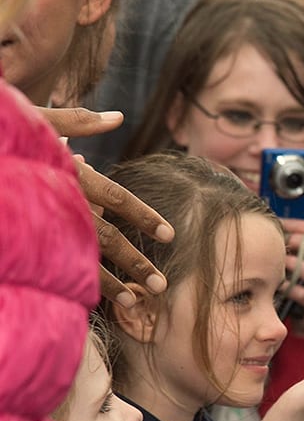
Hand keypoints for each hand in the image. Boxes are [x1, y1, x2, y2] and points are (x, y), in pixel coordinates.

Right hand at [34, 106, 174, 305]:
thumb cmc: (0, 133)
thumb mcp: (37, 120)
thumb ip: (79, 121)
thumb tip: (119, 117)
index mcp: (69, 174)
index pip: (117, 198)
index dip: (145, 216)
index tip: (169, 235)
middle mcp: (59, 201)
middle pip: (106, 238)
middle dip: (136, 263)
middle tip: (161, 285)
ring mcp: (40, 223)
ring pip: (80, 258)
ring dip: (109, 284)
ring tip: (134, 302)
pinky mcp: (24, 239)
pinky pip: (53, 263)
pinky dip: (73, 282)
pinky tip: (89, 300)